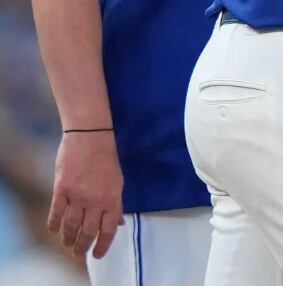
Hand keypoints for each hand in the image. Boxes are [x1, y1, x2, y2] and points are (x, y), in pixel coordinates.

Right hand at [48, 131, 123, 257]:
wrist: (90, 136)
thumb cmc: (107, 158)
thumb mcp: (118, 181)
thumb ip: (117, 204)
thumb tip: (118, 223)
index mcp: (113, 198)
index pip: (108, 230)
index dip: (103, 245)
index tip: (98, 255)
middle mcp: (96, 200)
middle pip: (88, 232)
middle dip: (83, 246)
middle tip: (79, 253)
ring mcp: (78, 195)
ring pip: (71, 226)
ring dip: (68, 239)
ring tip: (68, 244)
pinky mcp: (61, 189)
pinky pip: (56, 213)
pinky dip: (54, 225)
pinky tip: (54, 230)